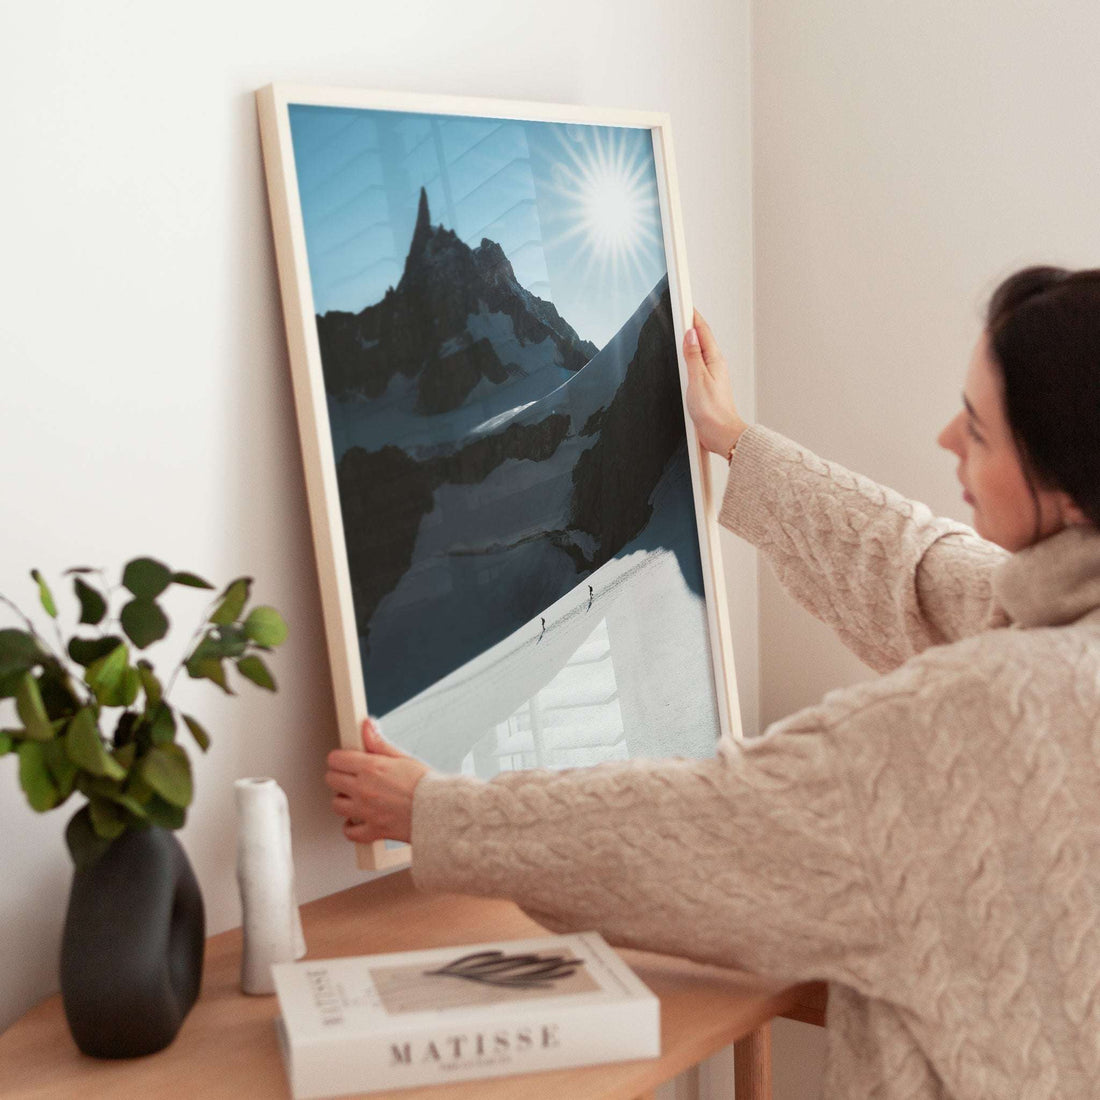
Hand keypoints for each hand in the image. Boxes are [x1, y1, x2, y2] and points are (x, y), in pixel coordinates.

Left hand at [325, 718, 428, 844]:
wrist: (440, 811)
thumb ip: (379, 743)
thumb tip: (367, 726)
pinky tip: (357, 820)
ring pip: (336, 805)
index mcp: (371, 768)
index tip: (345, 760)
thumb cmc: (426, 785)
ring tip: (356, 797)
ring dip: (344, 800)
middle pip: (331, 780)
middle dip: (339, 776)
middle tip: (351, 776)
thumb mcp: (402, 757)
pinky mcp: (372, 829)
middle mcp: (364, 789)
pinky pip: (349, 832)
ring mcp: (366, 811)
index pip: (336, 759)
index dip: (339, 758)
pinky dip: (351, 827)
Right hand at [683, 309, 747, 456]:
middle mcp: (715, 366)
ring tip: (682, 328)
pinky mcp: (707, 386)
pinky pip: (697, 364)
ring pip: (700, 351)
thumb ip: (693, 356)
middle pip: (702, 339)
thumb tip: (690, 335)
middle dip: (691, 324)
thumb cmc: (712, 411)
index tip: (685, 304)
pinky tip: (685, 358)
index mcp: (714, 360)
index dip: (693, 316)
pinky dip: (690, 356)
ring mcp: (711, 376)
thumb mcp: (698, 380)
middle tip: (682, 310)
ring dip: (691, 340)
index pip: (703, 331)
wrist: (721, 434)